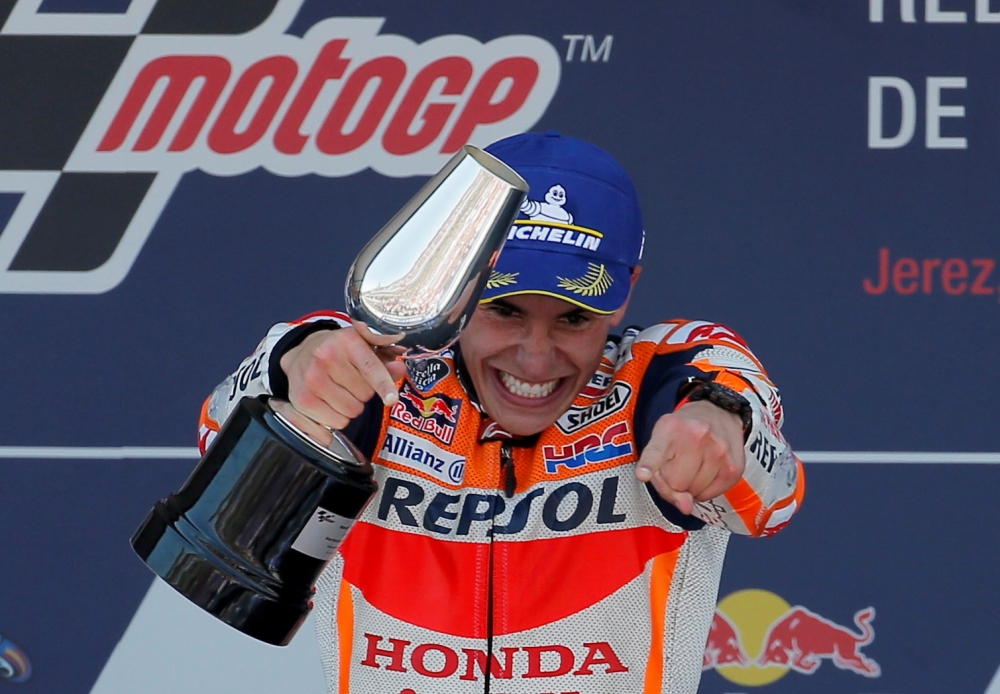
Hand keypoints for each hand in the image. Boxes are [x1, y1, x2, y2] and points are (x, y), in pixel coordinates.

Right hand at [278, 320, 406, 429]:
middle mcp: (326, 358)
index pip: (370, 369)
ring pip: (351, 411)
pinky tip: (329, 402)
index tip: (392, 400)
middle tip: (352, 382)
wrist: (299, 353)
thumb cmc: (338, 351)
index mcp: (347, 341)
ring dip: (351, 407)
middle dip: (364, 393)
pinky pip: (335, 422)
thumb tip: (400, 369)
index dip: (384, 386)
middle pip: (364, 395)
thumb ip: (384, 358)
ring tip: (340, 391)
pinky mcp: (302, 400)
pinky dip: (337, 418)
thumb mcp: (362, 346)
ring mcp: (312, 380)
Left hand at [635, 400, 745, 514]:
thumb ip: (658, 471)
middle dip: (674, 482)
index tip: (643, 474)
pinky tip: (706, 471)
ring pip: (694, 493)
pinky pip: (711, 495)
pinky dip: (705, 489)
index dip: (649, 465)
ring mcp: (719, 452)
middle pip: (676, 484)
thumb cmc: (684, 430)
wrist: (719, 412)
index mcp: (671, 428)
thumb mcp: (661, 437)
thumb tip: (685, 506)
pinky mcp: (734, 467)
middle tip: (679, 465)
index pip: (656, 451)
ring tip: (694, 465)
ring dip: (691, 486)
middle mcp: (697, 437)